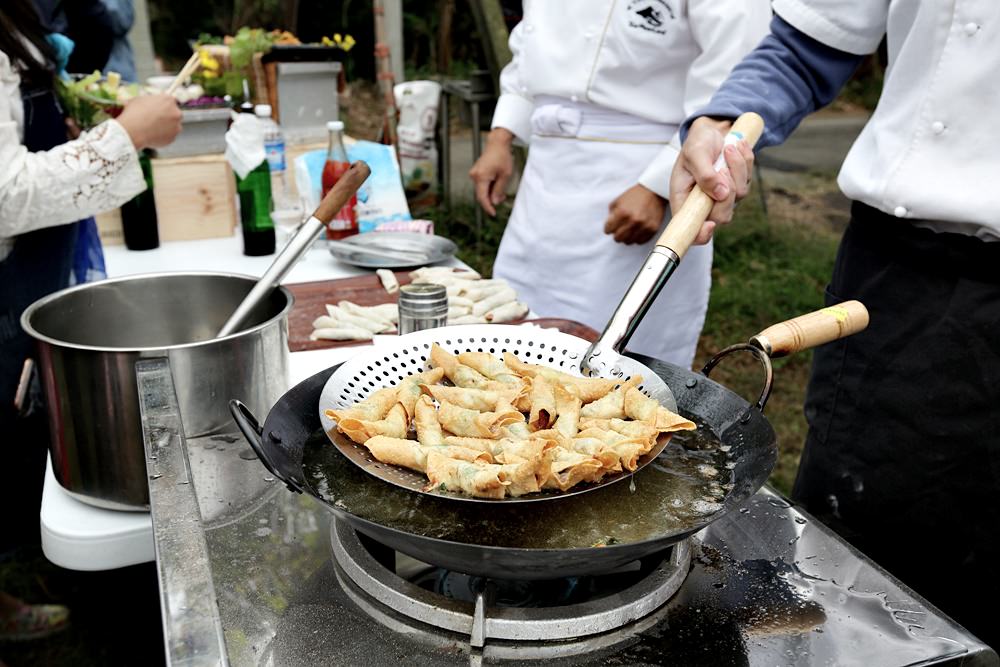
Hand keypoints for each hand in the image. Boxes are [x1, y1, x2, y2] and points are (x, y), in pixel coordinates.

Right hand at [116, 94, 182, 148]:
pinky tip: (153, 135)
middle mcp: (176, 112)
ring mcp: (176, 126)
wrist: (133, 130)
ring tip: (153, 128)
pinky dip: (163, 136)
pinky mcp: (173, 137)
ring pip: (174, 126)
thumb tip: (149, 102)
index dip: (164, 106)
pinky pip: (169, 136)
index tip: (160, 109)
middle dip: (167, 116)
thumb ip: (150, 100)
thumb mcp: (140, 99)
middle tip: (156, 119)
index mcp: (168, 100)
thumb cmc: (134, 113)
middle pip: (174, 114)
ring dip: (166, 127)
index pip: (170, 101)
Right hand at [469, 128, 514, 215]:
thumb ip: (499, 190)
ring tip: (502, 190)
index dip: (487, 207)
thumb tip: (494, 202)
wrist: (497, 143)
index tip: (493, 213)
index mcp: (481, 177)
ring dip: (491, 193)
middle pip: (481, 194)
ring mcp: (474, 174)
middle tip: (503, 198)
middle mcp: (474, 176)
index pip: (482, 197)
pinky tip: (497, 184)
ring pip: (482, 190)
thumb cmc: (502, 157)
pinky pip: (482, 184)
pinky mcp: (476, 172)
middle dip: (491, 199)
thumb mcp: (505, 175)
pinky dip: (489, 187)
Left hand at [604, 184, 665, 244]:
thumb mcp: (618, 201)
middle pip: (617, 239)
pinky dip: (637, 238)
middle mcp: (633, 221)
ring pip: (628, 242)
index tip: (611, 227)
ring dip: (627, 237)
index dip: (608, 228)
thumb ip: (611, 215)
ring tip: (629, 230)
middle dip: (616, 234)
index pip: (608, 230)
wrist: (654, 192)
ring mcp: (644, 226)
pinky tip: (637, 231)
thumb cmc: (634, 196)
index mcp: (622, 212)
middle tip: (619, 230)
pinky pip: (640, 242)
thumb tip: (609, 228)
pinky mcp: (652, 229)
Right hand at [669, 116, 754, 244]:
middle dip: (728, 189)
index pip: (691, 230)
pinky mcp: (738, 188)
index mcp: (684, 202)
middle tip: (722, 166)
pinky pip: (748, 180)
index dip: (700, 235)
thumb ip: (705, 174)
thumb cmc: (697, 144)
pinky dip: (745, 162)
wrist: (711, 132)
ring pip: (739, 195)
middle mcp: (703, 205)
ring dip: (737, 168)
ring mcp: (722, 199)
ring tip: (728, 148)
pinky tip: (736, 148)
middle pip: (722, 216)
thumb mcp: (694, 153)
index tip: (710, 225)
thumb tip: (722, 194)